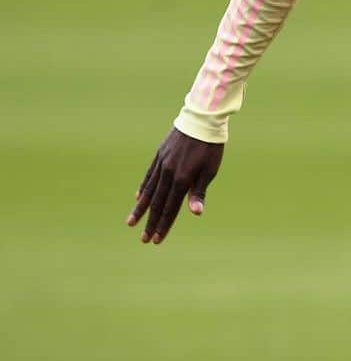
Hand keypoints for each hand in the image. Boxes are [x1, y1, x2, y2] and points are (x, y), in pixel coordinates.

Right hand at [126, 128, 223, 244]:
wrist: (201, 120)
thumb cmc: (210, 148)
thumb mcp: (209, 171)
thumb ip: (199, 192)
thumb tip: (195, 213)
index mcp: (182, 179)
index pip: (171, 208)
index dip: (164, 225)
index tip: (157, 239)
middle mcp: (168, 173)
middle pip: (157, 203)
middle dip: (150, 223)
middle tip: (143, 239)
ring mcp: (161, 164)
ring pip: (149, 191)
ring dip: (141, 209)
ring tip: (131, 222)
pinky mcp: (159, 155)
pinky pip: (149, 176)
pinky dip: (143, 188)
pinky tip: (138, 197)